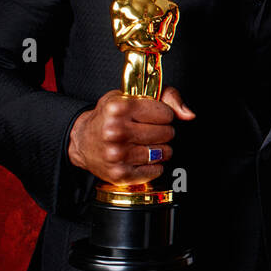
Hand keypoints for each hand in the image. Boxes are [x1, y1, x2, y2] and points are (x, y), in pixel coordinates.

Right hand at [68, 86, 195, 184]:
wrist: (81, 140)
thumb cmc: (109, 116)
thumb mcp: (131, 95)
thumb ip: (167, 97)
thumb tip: (189, 114)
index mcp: (119, 108)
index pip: (166, 114)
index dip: (163, 114)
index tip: (152, 116)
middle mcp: (115, 131)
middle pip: (167, 133)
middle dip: (162, 132)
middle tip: (147, 131)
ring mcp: (117, 154)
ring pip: (164, 153)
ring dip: (159, 149)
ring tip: (144, 143)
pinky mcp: (119, 174)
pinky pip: (156, 170)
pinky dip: (153, 165)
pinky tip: (140, 157)